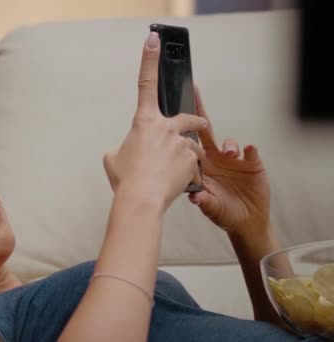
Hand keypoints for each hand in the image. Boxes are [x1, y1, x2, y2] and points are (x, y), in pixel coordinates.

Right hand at [103, 32, 207, 210]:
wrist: (142, 198)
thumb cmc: (126, 179)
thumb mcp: (113, 160)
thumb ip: (120, 149)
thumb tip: (121, 151)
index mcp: (144, 122)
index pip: (145, 84)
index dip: (149, 60)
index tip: (153, 41)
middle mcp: (166, 127)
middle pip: (187, 118)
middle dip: (195, 122)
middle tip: (199, 126)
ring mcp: (181, 143)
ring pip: (192, 146)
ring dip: (187, 156)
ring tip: (174, 174)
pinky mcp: (192, 159)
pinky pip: (195, 164)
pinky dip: (189, 172)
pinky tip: (178, 183)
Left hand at [188, 87, 269, 234]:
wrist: (245, 221)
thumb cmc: (222, 212)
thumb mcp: (209, 207)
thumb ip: (203, 201)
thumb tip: (194, 197)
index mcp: (200, 166)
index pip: (188, 143)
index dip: (182, 129)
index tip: (174, 113)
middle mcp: (215, 159)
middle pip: (206, 132)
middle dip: (200, 114)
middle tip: (195, 96)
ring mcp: (234, 161)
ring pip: (229, 144)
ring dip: (229, 146)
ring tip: (229, 154)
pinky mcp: (252, 165)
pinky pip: (251, 153)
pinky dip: (250, 150)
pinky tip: (249, 151)